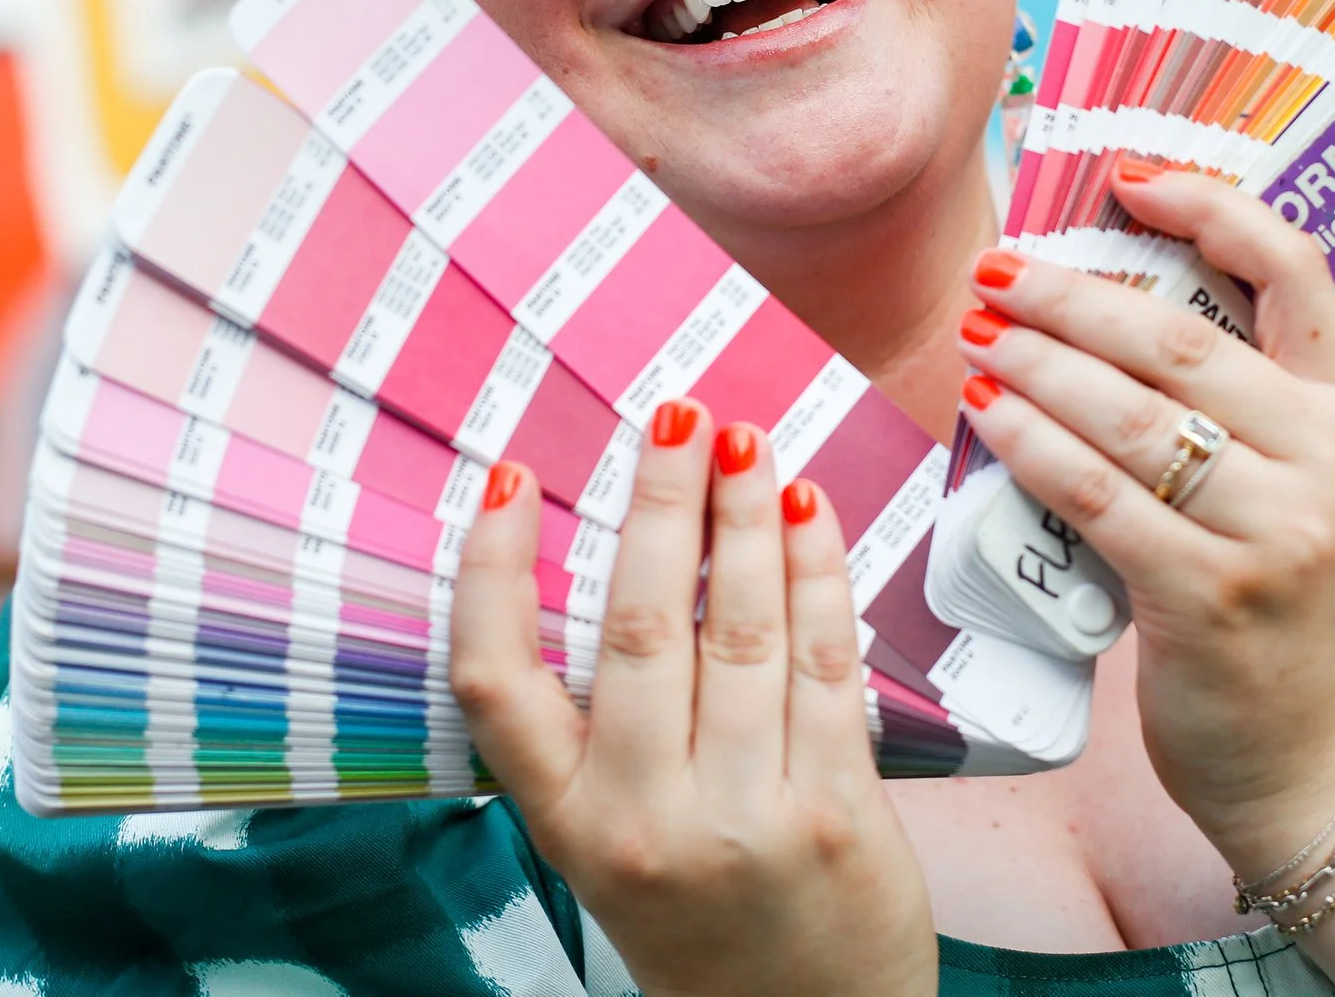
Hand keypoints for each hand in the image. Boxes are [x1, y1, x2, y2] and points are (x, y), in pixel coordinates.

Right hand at [448, 398, 936, 996]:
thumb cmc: (701, 920)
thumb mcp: (611, 843)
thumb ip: (605, 729)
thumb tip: (628, 558)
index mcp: (569, 826)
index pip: (497, 681)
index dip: (495, 572)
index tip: (512, 479)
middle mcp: (645, 822)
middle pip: (636, 629)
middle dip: (657, 504)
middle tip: (673, 414)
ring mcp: (747, 819)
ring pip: (737, 633)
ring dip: (742, 520)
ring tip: (743, 443)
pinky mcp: (839, 815)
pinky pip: (822, 668)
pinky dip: (817, 577)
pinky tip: (808, 513)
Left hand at [955, 166, 1334, 875]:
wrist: (1312, 750)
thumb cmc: (1279, 592)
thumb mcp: (1297, 479)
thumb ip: (1239, 396)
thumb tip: (1105, 294)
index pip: (1296, 269)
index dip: (1208, 207)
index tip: (1124, 178)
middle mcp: (1330, 461)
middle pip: (1183, 341)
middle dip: (1073, 295)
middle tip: (996, 270)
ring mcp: (1277, 534)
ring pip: (1132, 415)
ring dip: (1039, 363)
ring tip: (976, 333)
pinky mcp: (1211, 599)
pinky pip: (1099, 498)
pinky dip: (1033, 446)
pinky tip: (988, 413)